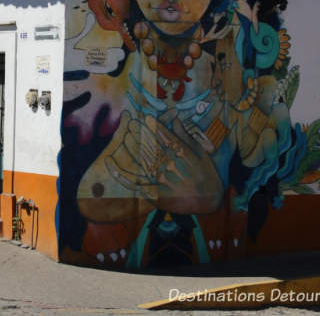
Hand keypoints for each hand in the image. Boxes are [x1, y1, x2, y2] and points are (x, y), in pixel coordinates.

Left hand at [104, 112, 224, 213]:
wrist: (210, 201)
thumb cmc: (207, 175)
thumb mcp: (201, 152)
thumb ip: (186, 136)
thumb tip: (175, 119)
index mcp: (181, 153)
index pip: (161, 134)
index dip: (151, 125)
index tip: (143, 118)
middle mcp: (170, 164)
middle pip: (148, 144)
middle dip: (138, 133)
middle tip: (130, 123)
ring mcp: (161, 179)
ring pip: (139, 159)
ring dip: (130, 147)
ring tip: (124, 136)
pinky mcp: (156, 193)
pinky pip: (134, 182)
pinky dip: (120, 173)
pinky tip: (109, 162)